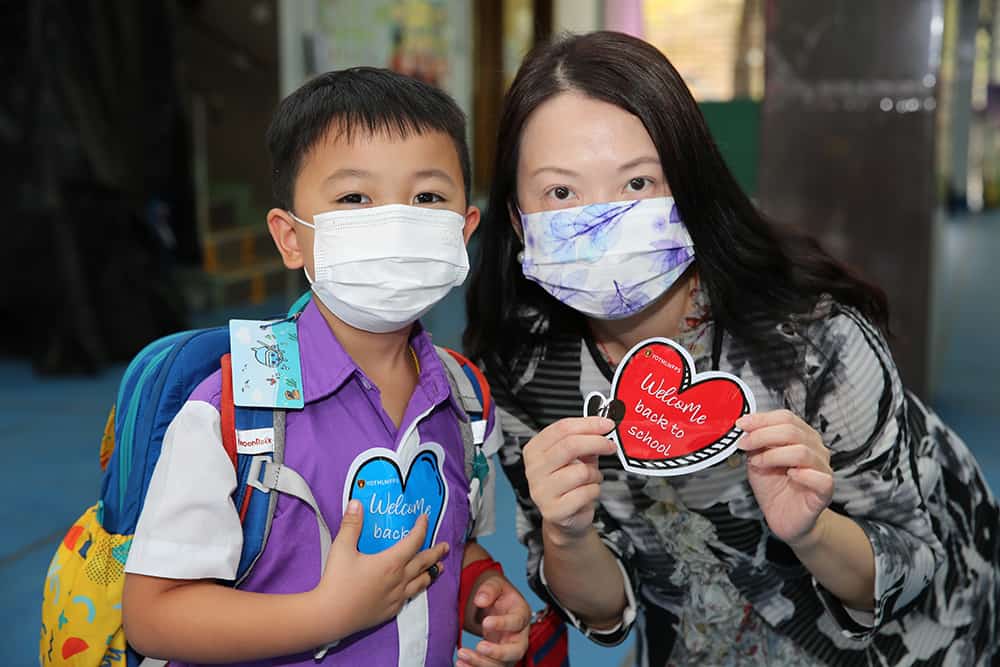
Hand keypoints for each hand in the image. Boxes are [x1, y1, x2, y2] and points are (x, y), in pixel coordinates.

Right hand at [313, 500, 448, 640]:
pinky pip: (410, 597)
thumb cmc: (337, 581)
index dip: (421, 528)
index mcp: (391, 562)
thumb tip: (356, 503)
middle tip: (445, 547)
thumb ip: (351, 524)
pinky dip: (416, 589)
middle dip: (436, 553)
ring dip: (431, 573)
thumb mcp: (342, 548)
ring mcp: (396, 597)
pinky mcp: (390, 611)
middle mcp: (399, 580)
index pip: (414, 541)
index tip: (424, 518)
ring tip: (438, 568)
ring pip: (421, 583)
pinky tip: (414, 588)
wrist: (330, 616)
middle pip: (424, 563)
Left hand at [457, 574, 530, 666]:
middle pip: (517, 651)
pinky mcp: (497, 659)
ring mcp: (508, 649)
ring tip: (462, 654)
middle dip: (498, 653)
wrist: (491, 602)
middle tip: (479, 646)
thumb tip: (479, 600)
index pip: (517, 622)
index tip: (485, 622)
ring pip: (501, 665)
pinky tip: (461, 664)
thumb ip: (489, 588)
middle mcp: (519, 635)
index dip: (503, 624)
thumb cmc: (495, 592)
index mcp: (521, 614)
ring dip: (481, 663)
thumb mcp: (494, 582)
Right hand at [522, 417, 615, 541]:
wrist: (564, 517)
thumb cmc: (570, 483)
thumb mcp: (575, 456)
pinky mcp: (553, 510)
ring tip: (592, 478)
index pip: (561, 428)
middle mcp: (534, 469)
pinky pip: (585, 493)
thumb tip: (603, 427)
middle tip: (610, 445)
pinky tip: (588, 492)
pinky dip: (594, 490)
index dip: (588, 424)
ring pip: (581, 471)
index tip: (607, 424)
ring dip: (595, 474)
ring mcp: (541, 491)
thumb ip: (584, 440)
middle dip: (597, 442)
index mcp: (535, 450)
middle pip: (570, 445)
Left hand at [736, 410, 833, 546]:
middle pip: (792, 431)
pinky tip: (790, 476)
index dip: (761, 419)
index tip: (742, 424)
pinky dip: (803, 474)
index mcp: (801, 437)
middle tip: (745, 444)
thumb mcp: (758, 460)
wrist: (784, 517)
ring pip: (802, 451)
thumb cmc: (774, 487)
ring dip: (774, 455)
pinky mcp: (825, 490)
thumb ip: (755, 444)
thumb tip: (745, 427)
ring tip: (759, 463)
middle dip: (762, 435)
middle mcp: (815, 449)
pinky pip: (820, 478)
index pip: (785, 417)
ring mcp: (822, 469)